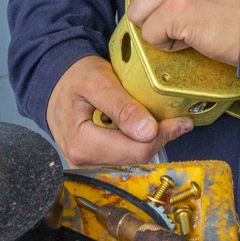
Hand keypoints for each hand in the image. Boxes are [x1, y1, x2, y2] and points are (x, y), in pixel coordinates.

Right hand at [46, 55, 191, 165]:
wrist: (56, 82)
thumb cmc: (75, 78)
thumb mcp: (98, 82)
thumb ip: (122, 106)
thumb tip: (149, 132)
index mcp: (82, 144)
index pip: (134, 151)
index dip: (162, 136)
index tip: (182, 121)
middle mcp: (83, 160)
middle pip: (134, 157)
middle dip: (160, 138)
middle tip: (180, 120)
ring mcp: (88, 162)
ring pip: (131, 157)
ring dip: (152, 140)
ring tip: (168, 120)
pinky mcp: (94, 158)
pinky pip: (123, 153)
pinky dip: (140, 140)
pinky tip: (149, 125)